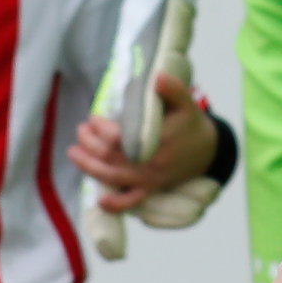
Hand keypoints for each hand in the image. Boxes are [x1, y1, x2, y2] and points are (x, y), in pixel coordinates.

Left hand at [70, 71, 214, 213]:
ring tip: (73, 152)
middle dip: (89, 144)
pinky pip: (131, 202)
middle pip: (110, 157)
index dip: (99, 129)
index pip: (118, 137)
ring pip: (112, 177)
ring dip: (88, 167)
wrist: (208, 151)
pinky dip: (116, 205)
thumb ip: (173, 88)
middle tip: (80, 130)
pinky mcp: (150, 189)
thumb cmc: (191, 124)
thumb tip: (156, 77)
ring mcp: (149, 179)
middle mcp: (150, 162)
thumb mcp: (186, 103)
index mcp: (156, 139)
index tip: (92, 118)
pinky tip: (100, 200)